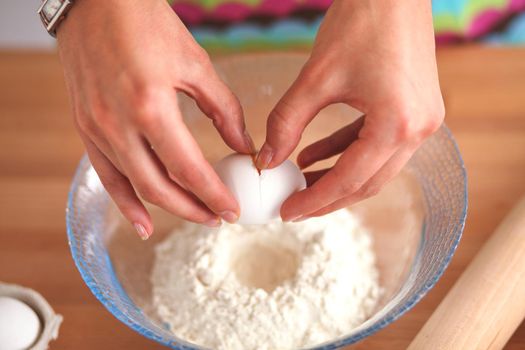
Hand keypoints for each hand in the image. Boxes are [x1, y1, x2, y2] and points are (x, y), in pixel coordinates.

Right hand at [58, 0, 254, 238]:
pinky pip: (107, 175)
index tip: (232, 210)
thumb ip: (224, 110)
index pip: (188, 168)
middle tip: (218, 216)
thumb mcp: (195, 63)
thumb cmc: (147, 24)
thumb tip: (243, 145)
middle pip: (160, 186)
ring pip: (134, 185)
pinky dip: (125, 202)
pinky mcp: (85, 127)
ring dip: (167, 208)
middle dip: (193, 208)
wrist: (96, 2)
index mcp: (151, 106)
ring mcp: (97, 129)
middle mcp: (119, 124)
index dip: (213, 195)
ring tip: (194, 216)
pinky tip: (142, 223)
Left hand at [256, 0, 444, 220]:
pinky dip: (346, 152)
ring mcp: (422, 120)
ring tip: (299, 182)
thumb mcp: (316, 77)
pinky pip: (378, 143)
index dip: (314, 200)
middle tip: (293, 206)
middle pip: (367, 182)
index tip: (287, 213)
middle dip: (327, 197)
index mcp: (398, 124)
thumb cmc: (361, 21)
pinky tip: (313, 155)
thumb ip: (287, 123)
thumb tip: (266, 160)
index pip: (349, 179)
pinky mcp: (415, 109)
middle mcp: (418, 129)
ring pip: (374, 167)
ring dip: (336, 176)